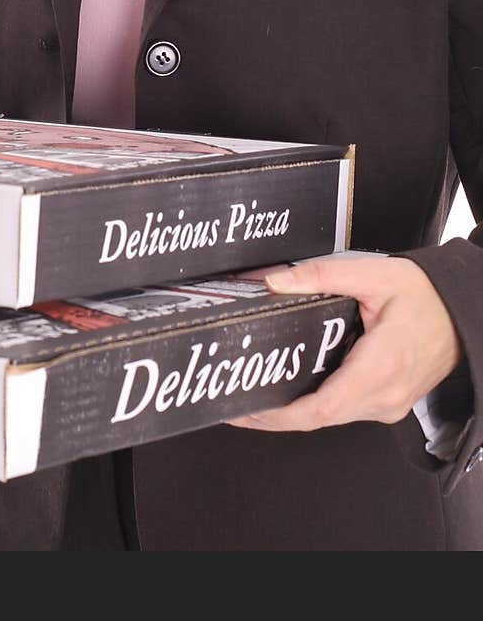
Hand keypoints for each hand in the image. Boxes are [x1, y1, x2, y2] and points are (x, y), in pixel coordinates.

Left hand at [227, 254, 463, 431]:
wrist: (461, 313)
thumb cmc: (425, 296)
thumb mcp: (372, 275)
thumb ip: (320, 276)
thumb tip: (275, 282)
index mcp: (380, 367)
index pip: (321, 409)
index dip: (279, 416)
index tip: (248, 411)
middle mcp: (384, 396)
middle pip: (319, 419)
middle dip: (275, 415)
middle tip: (235, 402)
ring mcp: (388, 405)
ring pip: (331, 418)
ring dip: (293, 412)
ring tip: (254, 395)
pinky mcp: (387, 403)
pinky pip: (343, 411)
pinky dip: (314, 405)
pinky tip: (290, 390)